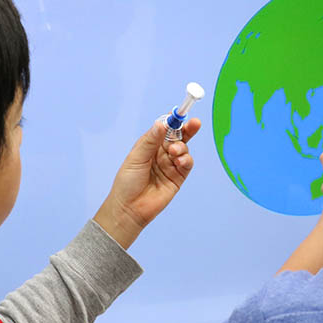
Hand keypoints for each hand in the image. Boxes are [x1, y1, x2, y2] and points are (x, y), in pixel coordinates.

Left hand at [93, 119, 200, 248]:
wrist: (130, 208)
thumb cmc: (127, 182)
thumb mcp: (137, 157)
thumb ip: (151, 140)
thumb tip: (162, 124)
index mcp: (149, 145)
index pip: (164, 128)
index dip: (173, 121)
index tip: (181, 113)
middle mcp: (161, 153)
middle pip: (178, 136)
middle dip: (187, 129)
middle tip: (195, 123)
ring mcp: (170, 165)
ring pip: (184, 149)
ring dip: (182, 147)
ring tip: (174, 152)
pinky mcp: (178, 177)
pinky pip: (187, 164)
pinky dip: (186, 159)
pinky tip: (180, 160)